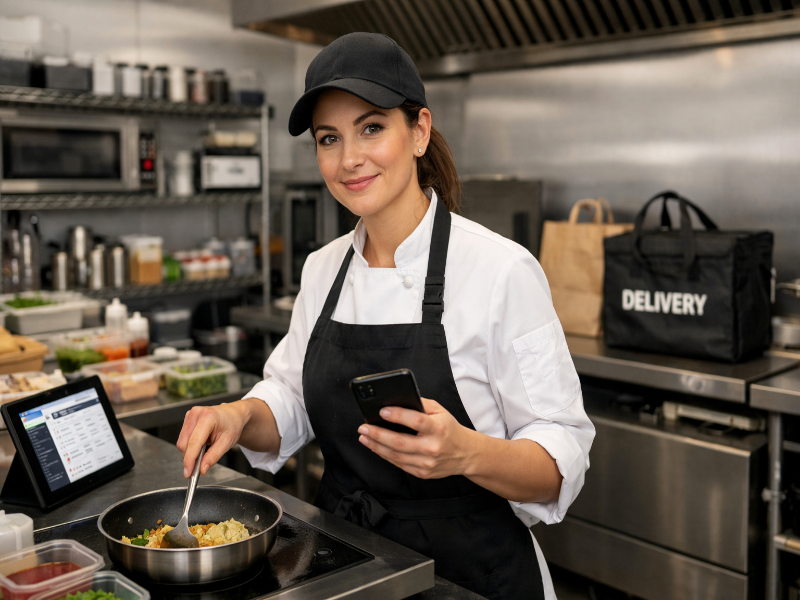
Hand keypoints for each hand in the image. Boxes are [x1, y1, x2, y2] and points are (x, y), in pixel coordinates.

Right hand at [176, 401, 251, 477]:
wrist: (233, 414)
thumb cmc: (232, 425)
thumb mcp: (227, 443)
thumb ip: (213, 457)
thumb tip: (202, 469)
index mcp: (208, 417)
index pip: (194, 442)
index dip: (189, 459)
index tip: (188, 472)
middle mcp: (196, 413)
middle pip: (184, 443)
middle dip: (189, 458)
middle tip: (198, 466)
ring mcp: (190, 415)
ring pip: (181, 442)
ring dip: (189, 452)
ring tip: (204, 451)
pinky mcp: (187, 419)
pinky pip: (183, 438)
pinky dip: (189, 446)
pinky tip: (200, 445)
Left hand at [357, 398, 475, 478]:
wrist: (465, 454)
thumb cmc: (449, 429)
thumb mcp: (440, 411)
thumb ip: (420, 404)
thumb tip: (397, 400)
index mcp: (439, 428)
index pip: (416, 421)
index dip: (398, 415)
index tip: (382, 411)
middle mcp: (433, 447)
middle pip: (400, 442)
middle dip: (378, 434)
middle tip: (363, 427)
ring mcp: (427, 463)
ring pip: (396, 456)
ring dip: (376, 446)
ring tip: (364, 437)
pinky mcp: (422, 473)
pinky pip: (399, 464)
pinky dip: (385, 455)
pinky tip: (376, 447)